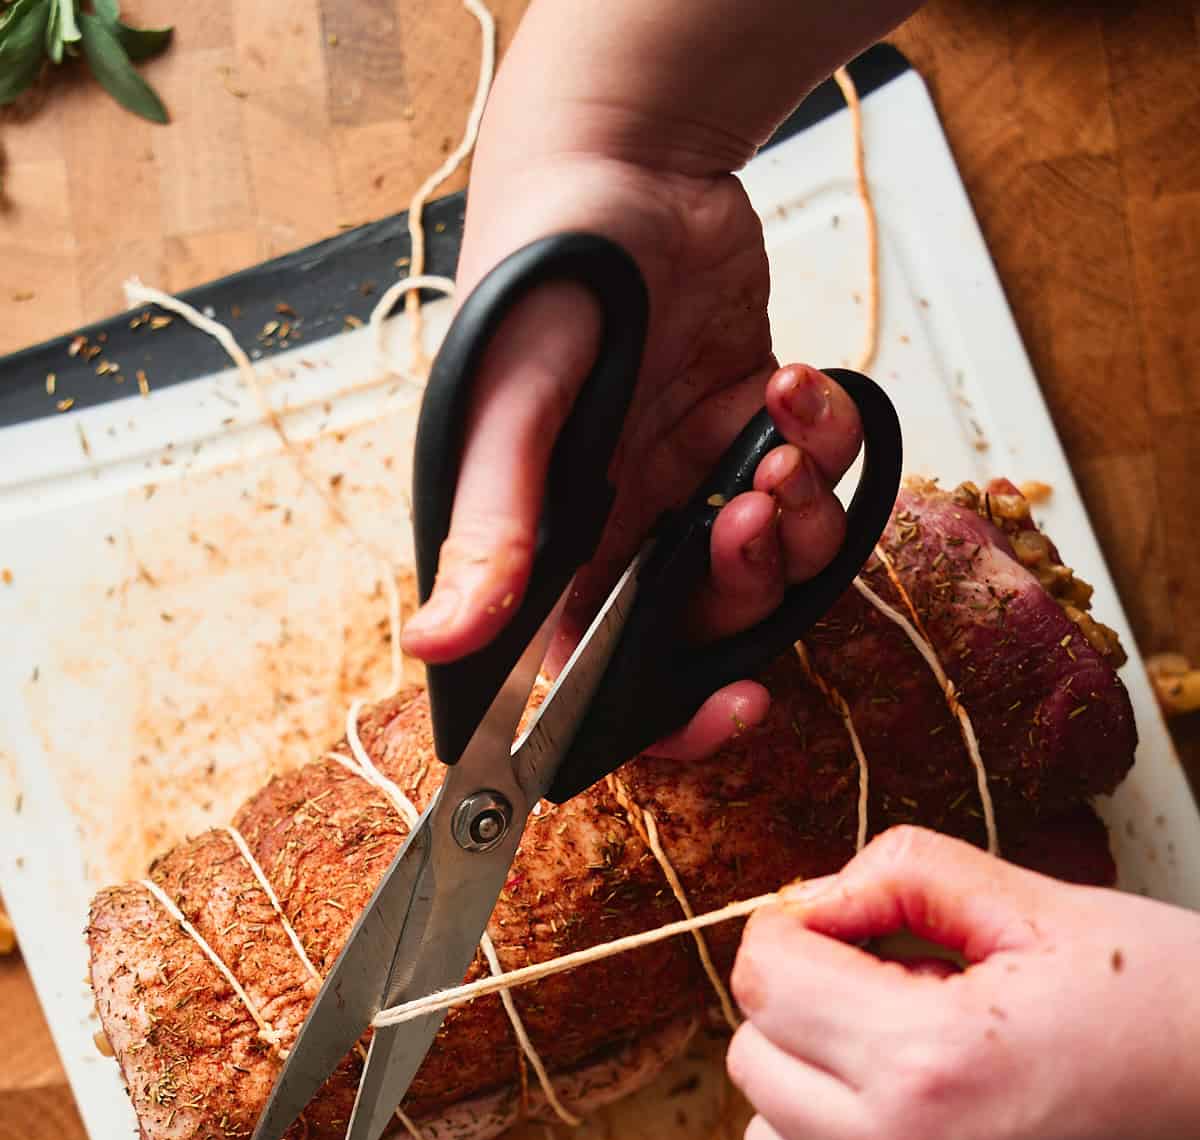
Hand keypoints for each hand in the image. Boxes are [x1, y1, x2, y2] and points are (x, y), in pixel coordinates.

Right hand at [400, 26, 865, 756]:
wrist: (623, 153)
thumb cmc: (540, 270)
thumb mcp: (509, 405)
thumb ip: (493, 530)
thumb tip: (435, 644)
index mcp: (555, 547)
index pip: (601, 677)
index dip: (670, 715)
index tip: (733, 705)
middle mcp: (625, 528)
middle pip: (710, 624)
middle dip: (748, 582)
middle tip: (745, 508)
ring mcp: (694, 479)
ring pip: (778, 561)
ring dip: (797, 513)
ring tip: (774, 435)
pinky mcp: (751, 428)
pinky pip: (817, 477)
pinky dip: (824, 440)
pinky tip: (791, 383)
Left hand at [726, 825, 1199, 1139]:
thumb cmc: (1186, 1013)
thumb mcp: (1049, 908)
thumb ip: (907, 875)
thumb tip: (812, 899)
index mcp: (928, 1067)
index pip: (765, 981)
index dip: (799, 928)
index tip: (855, 918)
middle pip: (755, 1060)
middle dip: (804, 999)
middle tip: (897, 973)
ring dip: (812, 1080)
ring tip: (911, 1045)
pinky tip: (940, 1108)